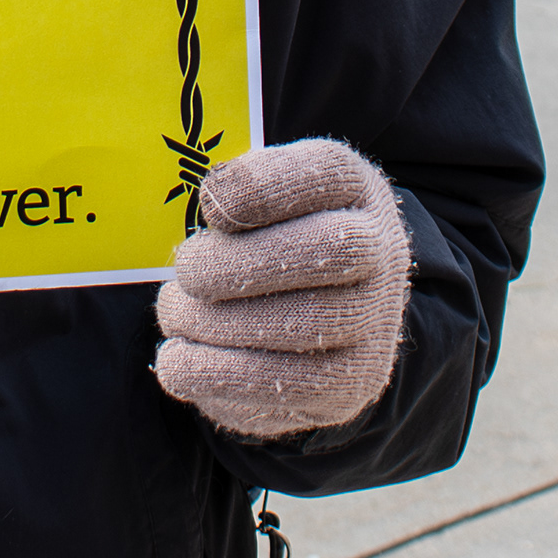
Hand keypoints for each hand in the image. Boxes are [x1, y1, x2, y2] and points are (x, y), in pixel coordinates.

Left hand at [155, 140, 413, 440]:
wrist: (321, 321)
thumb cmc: (271, 243)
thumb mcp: (262, 198)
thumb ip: (241, 189)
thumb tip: (218, 203)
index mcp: (355, 188)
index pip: (327, 171)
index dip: (262, 187)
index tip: (209, 204)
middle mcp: (382, 251)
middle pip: (328, 250)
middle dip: (236, 264)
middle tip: (186, 270)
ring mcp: (373, 323)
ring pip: (304, 325)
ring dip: (216, 322)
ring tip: (175, 314)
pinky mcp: (349, 385)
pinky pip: (286, 387)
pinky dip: (216, 375)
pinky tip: (179, 361)